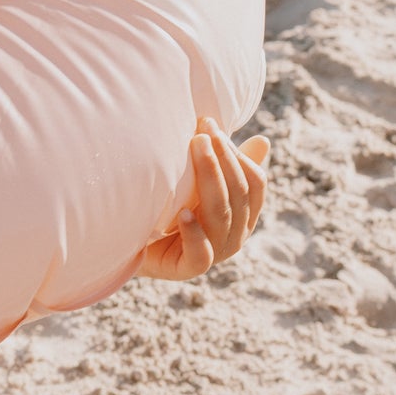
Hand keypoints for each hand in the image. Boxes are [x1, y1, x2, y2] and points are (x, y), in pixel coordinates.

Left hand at [135, 118, 269, 282]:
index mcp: (243, 213)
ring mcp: (215, 253)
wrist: (130, 240)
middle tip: (200, 134)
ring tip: (194, 152)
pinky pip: (200, 254)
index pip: (255, 182)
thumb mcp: (197, 182)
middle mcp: (235, 234)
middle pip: (239, 195)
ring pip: (221, 216)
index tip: (211, 126)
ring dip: (209, 180)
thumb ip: (226, 163)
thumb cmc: (168, 206)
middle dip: (222, 159)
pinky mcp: (189, 268)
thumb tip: (265, 140)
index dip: (237, 153)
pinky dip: (194, 232)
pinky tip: (183, 212)